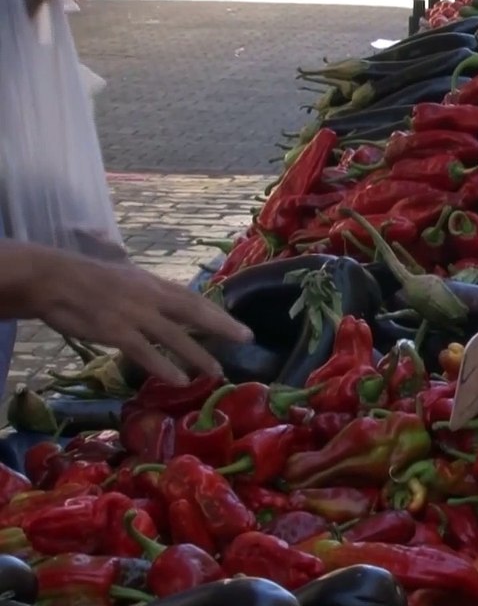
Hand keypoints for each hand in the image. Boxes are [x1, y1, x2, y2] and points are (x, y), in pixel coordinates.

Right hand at [18, 245, 251, 383]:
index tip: (239, 324)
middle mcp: (150, 296)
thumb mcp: (127, 277)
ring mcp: (134, 314)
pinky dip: (164, 366)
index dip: (218, 312)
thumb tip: (168, 300)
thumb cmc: (88, 278)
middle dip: (222, 325)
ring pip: (174, 336)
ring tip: (217, 372)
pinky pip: (145, 352)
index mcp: (154, 283)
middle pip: (193, 311)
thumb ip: (150, 290)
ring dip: (198, 354)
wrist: (53, 278)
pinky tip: (180, 380)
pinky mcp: (115, 330)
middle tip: (246, 338)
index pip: (193, 298)